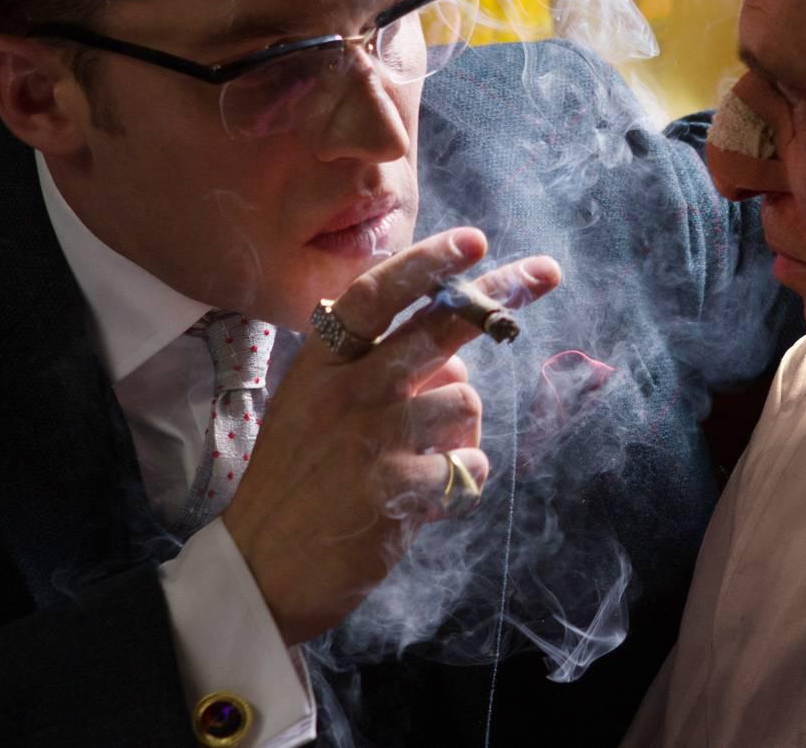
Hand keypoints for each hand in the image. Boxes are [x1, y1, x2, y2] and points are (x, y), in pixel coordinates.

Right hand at [221, 227, 560, 644]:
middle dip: (498, 295)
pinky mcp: (393, 487)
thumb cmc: (296, 482)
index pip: (376, 293)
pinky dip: (462, 481)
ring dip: (461, 433)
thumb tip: (451, 360)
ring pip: (464, 400)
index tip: (473, 238)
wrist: (259, 567)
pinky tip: (428, 498)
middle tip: (546, 270)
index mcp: (322, 362)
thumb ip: (372, 372)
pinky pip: (468, 465)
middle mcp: (347, 388)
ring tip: (424, 463)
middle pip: (437, 327)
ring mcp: (371, 435)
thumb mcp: (312, 406)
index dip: (427, 262)